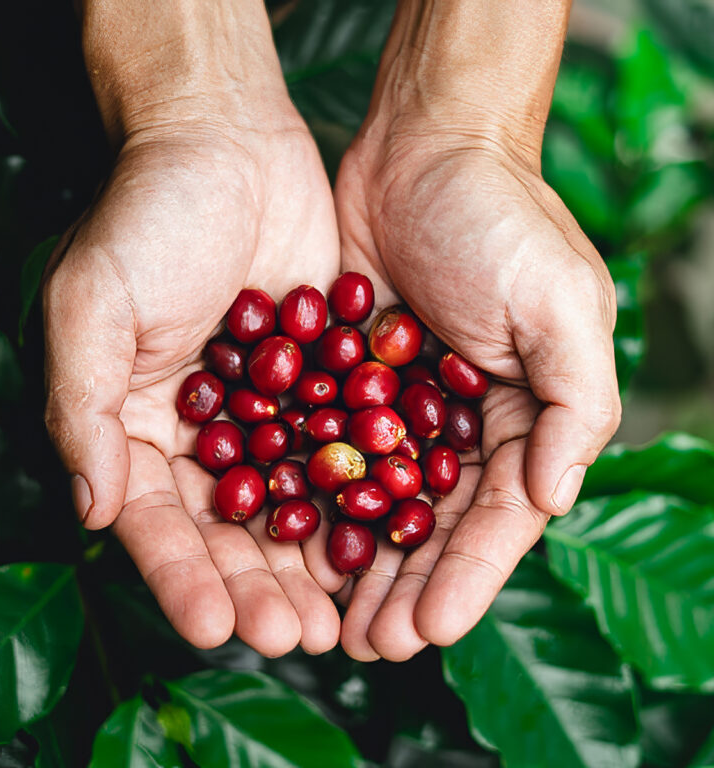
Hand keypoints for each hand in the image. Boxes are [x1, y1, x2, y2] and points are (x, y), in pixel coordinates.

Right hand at [44, 102, 346, 654]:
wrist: (225, 146)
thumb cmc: (147, 217)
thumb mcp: (92, 304)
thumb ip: (83, 406)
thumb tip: (90, 509)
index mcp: (137, 426)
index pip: (156, 520)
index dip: (182, 575)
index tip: (215, 626)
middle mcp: (202, 432)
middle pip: (229, 527)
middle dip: (258, 585)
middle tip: (297, 639)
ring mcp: (266, 410)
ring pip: (291, 501)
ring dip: (313, 559)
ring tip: (340, 616)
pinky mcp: (320, 381)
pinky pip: (339, 447)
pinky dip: (358, 493)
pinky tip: (383, 537)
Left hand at [333, 127, 619, 660]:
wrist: (424, 148)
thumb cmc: (501, 218)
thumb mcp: (560, 302)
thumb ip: (573, 402)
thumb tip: (554, 497)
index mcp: (521, 417)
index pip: (499, 517)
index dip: (467, 577)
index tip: (428, 630)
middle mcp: (460, 423)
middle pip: (432, 525)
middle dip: (405, 588)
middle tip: (368, 647)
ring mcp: (398, 405)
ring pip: (375, 502)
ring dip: (355, 563)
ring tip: (328, 622)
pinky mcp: (344, 379)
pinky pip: (328, 448)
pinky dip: (311, 496)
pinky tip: (287, 541)